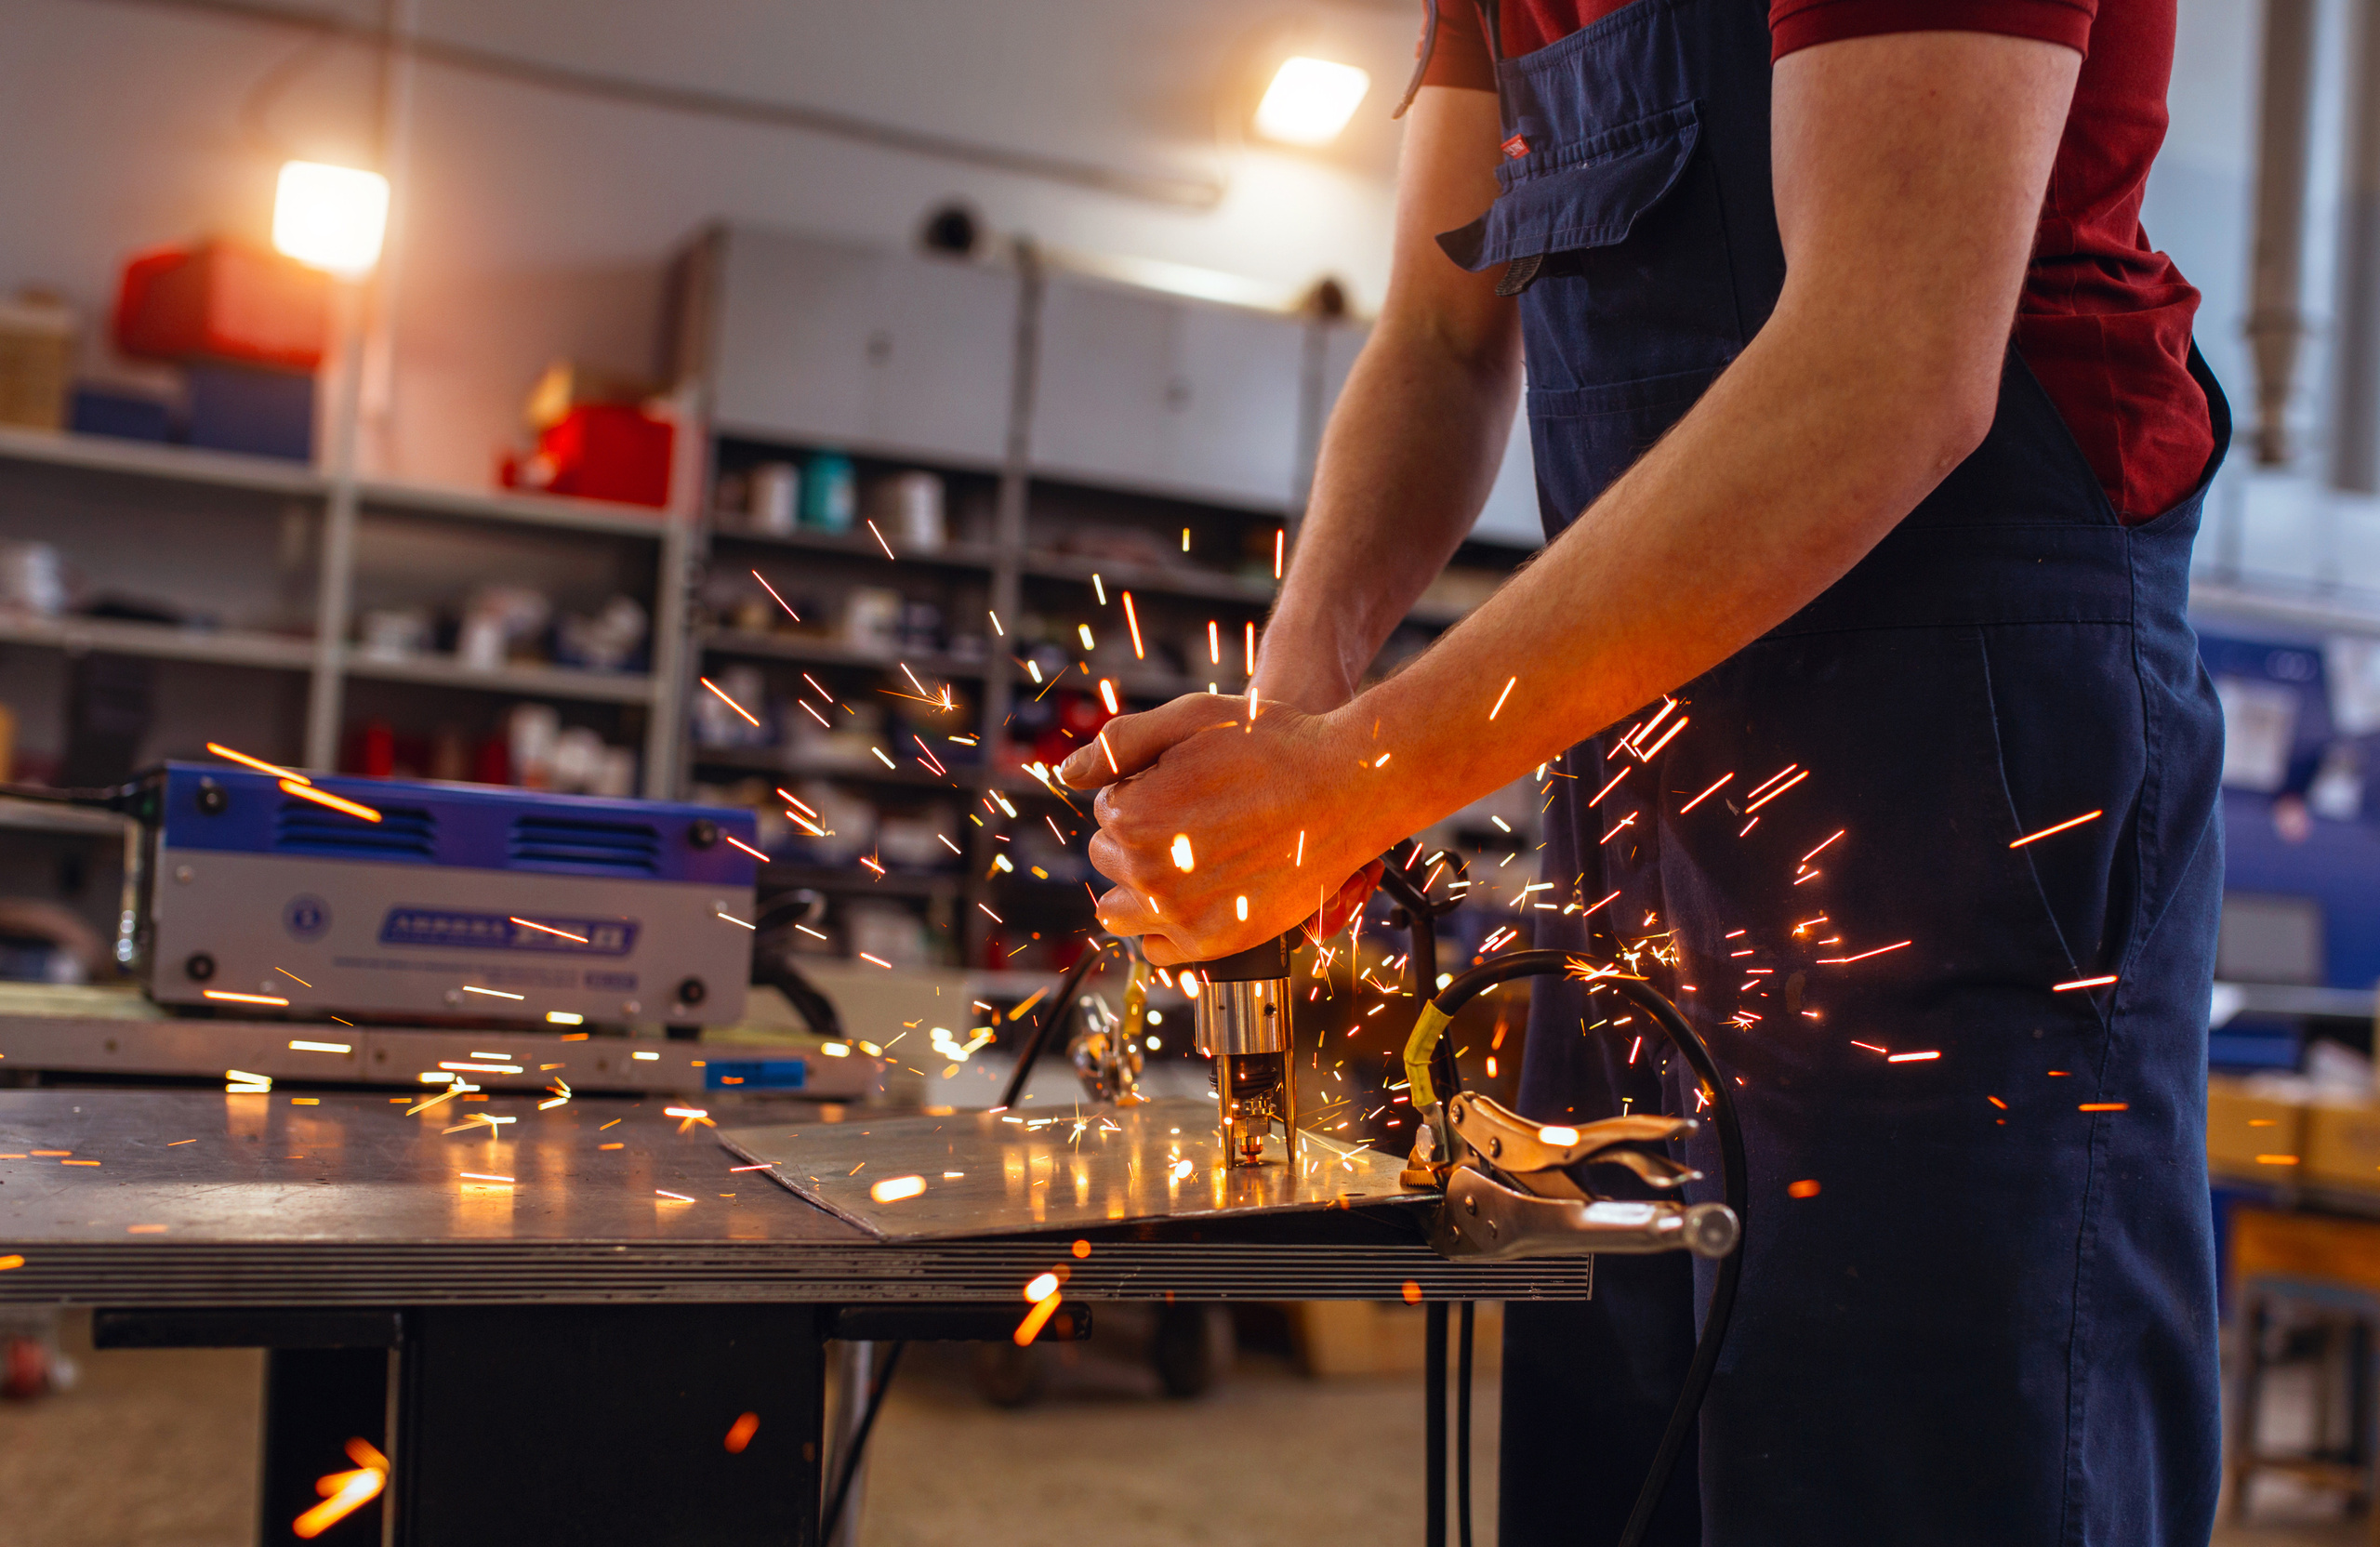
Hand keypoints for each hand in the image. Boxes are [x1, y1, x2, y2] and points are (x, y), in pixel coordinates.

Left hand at [1057, 694, 1402, 965]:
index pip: (1106, 809)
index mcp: (1131, 815)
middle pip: (1109, 859)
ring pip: (1119, 913)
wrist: (1348, 786)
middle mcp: (1148, 871)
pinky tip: (1194, 897)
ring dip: (1139, 888)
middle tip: (1193, 816)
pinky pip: (1157, 951)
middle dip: (1138, 837)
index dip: (1142, 789)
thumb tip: (1067, 773)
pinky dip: (1165, 929)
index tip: (1183, 782)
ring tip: (1186, 859)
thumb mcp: (1190, 718)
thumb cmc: (1274, 744)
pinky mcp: (1216, 942)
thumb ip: (1119, 744)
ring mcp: (1181, 914)